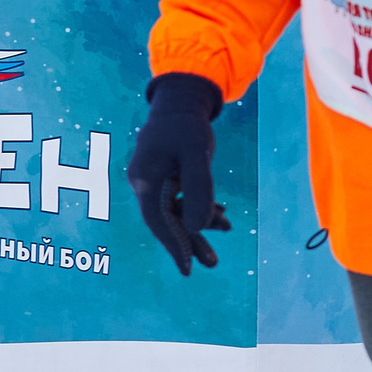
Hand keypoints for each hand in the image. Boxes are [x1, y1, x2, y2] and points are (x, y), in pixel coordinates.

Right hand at [125, 72, 229, 274]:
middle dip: (191, 241)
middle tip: (212, 264)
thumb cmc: (187, 125)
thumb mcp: (197, 154)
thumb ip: (198, 189)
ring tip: (227, 227)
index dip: (174, 246)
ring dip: (199, 222)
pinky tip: (219, 213)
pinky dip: (196, 207)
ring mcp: (151, 180)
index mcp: (146, 179)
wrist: (179, 101)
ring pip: (174, 211)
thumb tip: (196, 228)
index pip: (159, 221)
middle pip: (166, 221)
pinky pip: (177, 200)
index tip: (188, 269)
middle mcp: (144, 182)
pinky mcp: (161, 177)